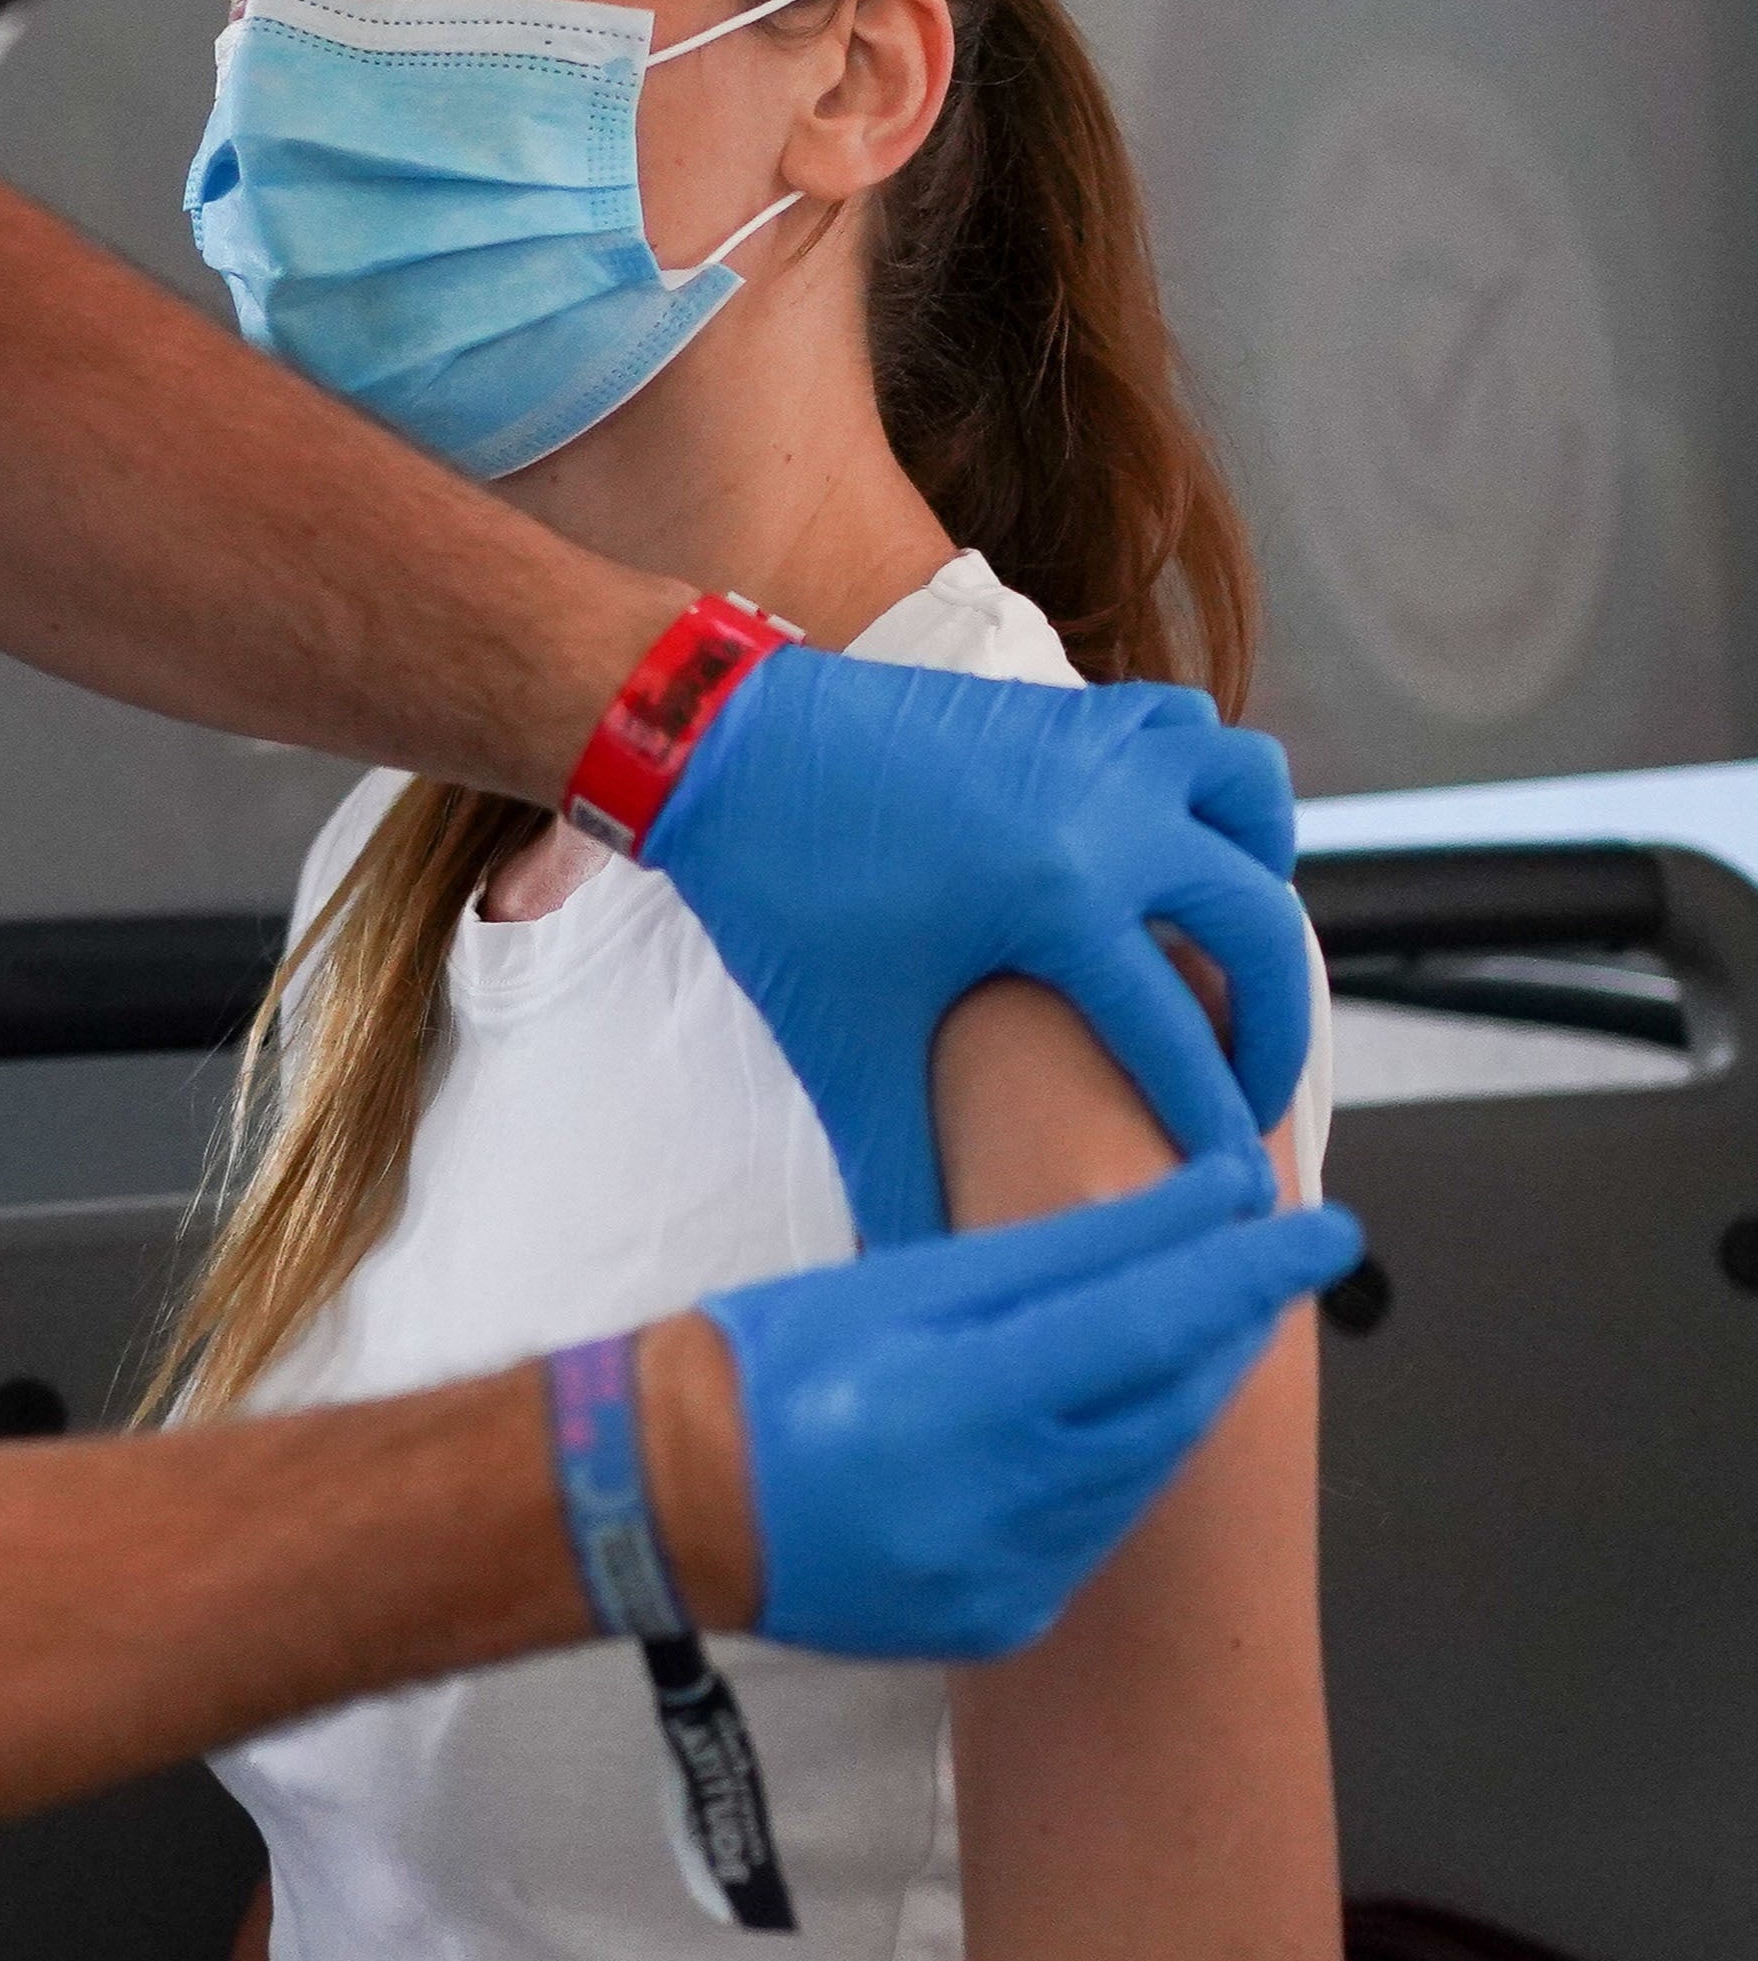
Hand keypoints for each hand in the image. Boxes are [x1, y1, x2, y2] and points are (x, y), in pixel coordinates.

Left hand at [639, 648, 1311, 1243]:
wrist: (716, 750)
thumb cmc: (778, 898)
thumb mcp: (845, 1044)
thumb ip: (898, 1168)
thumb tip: (922, 1281)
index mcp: (1062, 901)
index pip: (1181, 1041)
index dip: (1218, 1131)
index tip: (1240, 1197)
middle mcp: (1108, 811)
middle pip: (1260, 923)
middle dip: (1271, 1026)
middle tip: (1241, 1095)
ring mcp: (1096, 744)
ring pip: (1251, 791)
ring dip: (1255, 871)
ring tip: (1216, 949)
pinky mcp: (1067, 706)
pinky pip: (1187, 731)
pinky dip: (1203, 787)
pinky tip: (1159, 851)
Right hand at [691, 1156, 1357, 1661]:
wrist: (674, 1500)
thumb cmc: (771, 1362)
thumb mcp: (904, 1282)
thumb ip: (1058, 1250)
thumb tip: (1198, 1202)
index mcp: (956, 1402)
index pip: (1146, 1325)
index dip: (1245, 1272)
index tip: (1326, 1228)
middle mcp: (994, 1507)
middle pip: (1168, 1406)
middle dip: (1227, 1329)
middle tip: (1266, 1261)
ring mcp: (1005, 1579)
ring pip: (1144, 1472)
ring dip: (1181, 1393)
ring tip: (1192, 1323)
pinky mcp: (1004, 1621)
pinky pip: (1097, 1530)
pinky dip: (1116, 1464)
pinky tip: (1098, 1418)